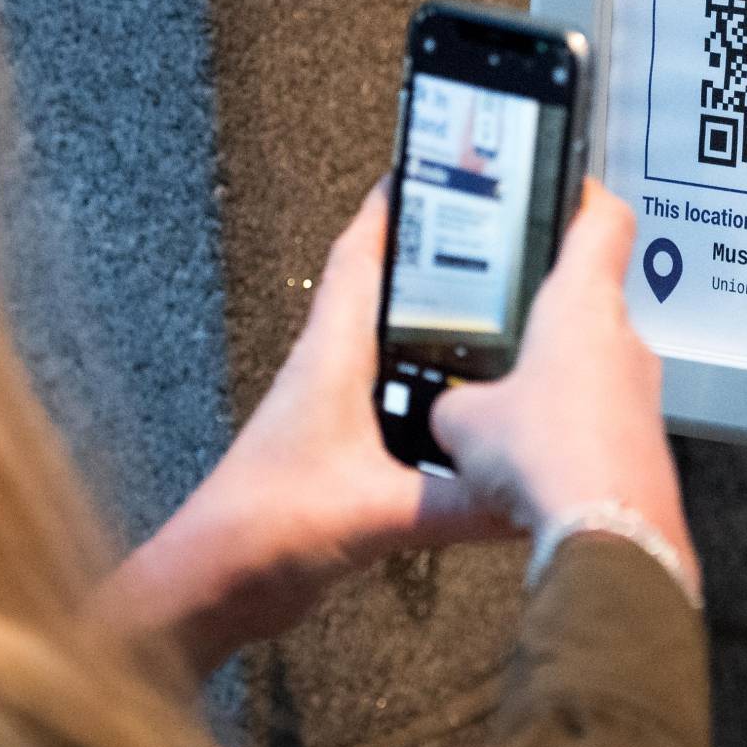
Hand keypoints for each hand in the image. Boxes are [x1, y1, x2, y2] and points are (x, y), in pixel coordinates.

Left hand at [95, 187, 507, 676]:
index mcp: (331, 353)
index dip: (397, 201)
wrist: (214, 585)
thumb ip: (459, 504)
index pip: (363, 251)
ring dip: (443, 324)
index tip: (436, 162)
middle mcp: (334, 368)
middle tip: (496, 229)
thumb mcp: (375, 511)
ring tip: (507, 309)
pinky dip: (440, 390)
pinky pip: (404, 400)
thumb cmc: (259, 529)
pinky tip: (478, 410)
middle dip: (440, 255)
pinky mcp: (347, 451)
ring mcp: (338, 409)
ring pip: (399, 344)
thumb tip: (531, 490)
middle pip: (390, 289)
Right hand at [431, 184, 696, 586]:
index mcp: (582, 304)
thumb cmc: (547, 460)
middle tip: (506, 325)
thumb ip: (452, 401)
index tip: (564, 189)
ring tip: (512, 410)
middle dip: (548, 314)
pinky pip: (605, 419)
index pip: (603, 218)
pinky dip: (574, 429)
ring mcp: (643, 392)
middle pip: (593, 298)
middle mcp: (623, 339)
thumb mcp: (461, 422)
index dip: (583, 196)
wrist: (607, 537)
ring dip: (560, 380)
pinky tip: (536, 461)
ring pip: (598, 365)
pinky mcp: (646, 443)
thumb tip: (450, 410)